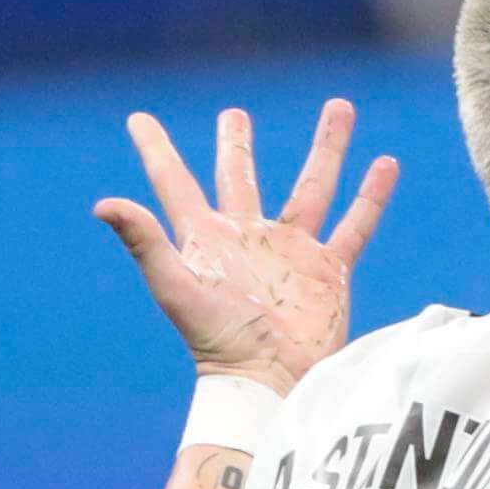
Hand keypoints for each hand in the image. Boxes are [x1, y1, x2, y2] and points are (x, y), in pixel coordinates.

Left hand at [95, 99, 399, 389]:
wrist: (269, 382)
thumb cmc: (217, 339)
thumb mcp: (176, 286)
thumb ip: (144, 242)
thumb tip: (104, 204)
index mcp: (206, 238)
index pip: (174, 182)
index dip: (156, 151)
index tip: (138, 119)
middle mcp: (248, 238)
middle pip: (241, 177)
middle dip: (237, 146)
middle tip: (234, 115)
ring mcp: (291, 251)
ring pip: (312, 186)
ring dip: (326, 147)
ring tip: (340, 107)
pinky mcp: (328, 271)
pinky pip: (354, 225)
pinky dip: (371, 196)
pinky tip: (386, 163)